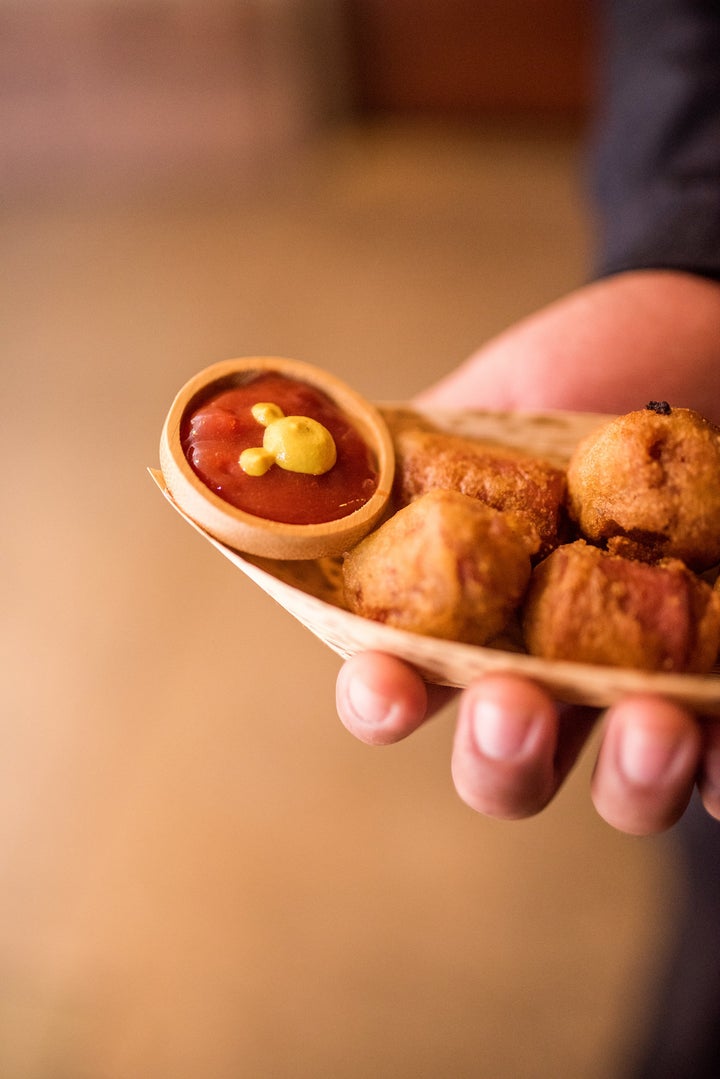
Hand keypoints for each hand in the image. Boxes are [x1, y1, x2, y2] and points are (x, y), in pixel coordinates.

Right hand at [335, 270, 719, 833]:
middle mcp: (538, 668)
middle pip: (502, 768)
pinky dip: (717, 771)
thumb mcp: (482, 403)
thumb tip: (318, 465)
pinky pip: (717, 766)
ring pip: (615, 789)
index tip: (387, 685)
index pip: (401, 687)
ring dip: (627, 779)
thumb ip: (404, 452)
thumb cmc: (575, 374)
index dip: (381, 703)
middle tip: (517, 705)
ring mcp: (628, 684)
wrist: (678, 338)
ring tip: (649, 719)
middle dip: (501, 758)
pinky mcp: (708, 682)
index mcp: (464, 614)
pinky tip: (713, 734)